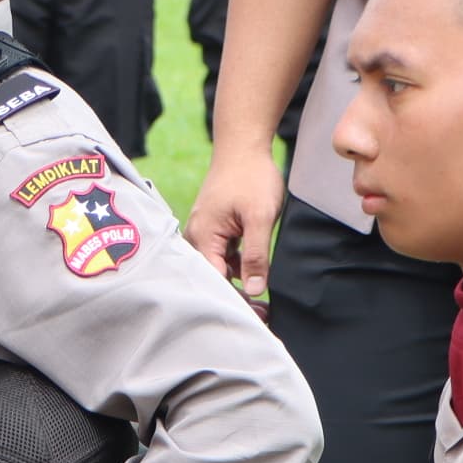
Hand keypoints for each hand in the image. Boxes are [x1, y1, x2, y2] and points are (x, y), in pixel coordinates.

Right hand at [188, 146, 286, 301]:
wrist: (244, 145)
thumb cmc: (251, 176)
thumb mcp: (260, 217)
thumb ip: (256, 255)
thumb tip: (256, 290)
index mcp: (203, 236)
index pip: (214, 281)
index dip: (234, 301)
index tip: (257, 316)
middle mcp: (197, 236)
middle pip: (214, 277)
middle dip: (237, 297)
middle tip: (265, 315)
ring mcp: (205, 232)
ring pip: (219, 268)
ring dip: (238, 283)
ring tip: (263, 303)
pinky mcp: (214, 228)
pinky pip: (222, 255)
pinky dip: (237, 267)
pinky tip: (254, 274)